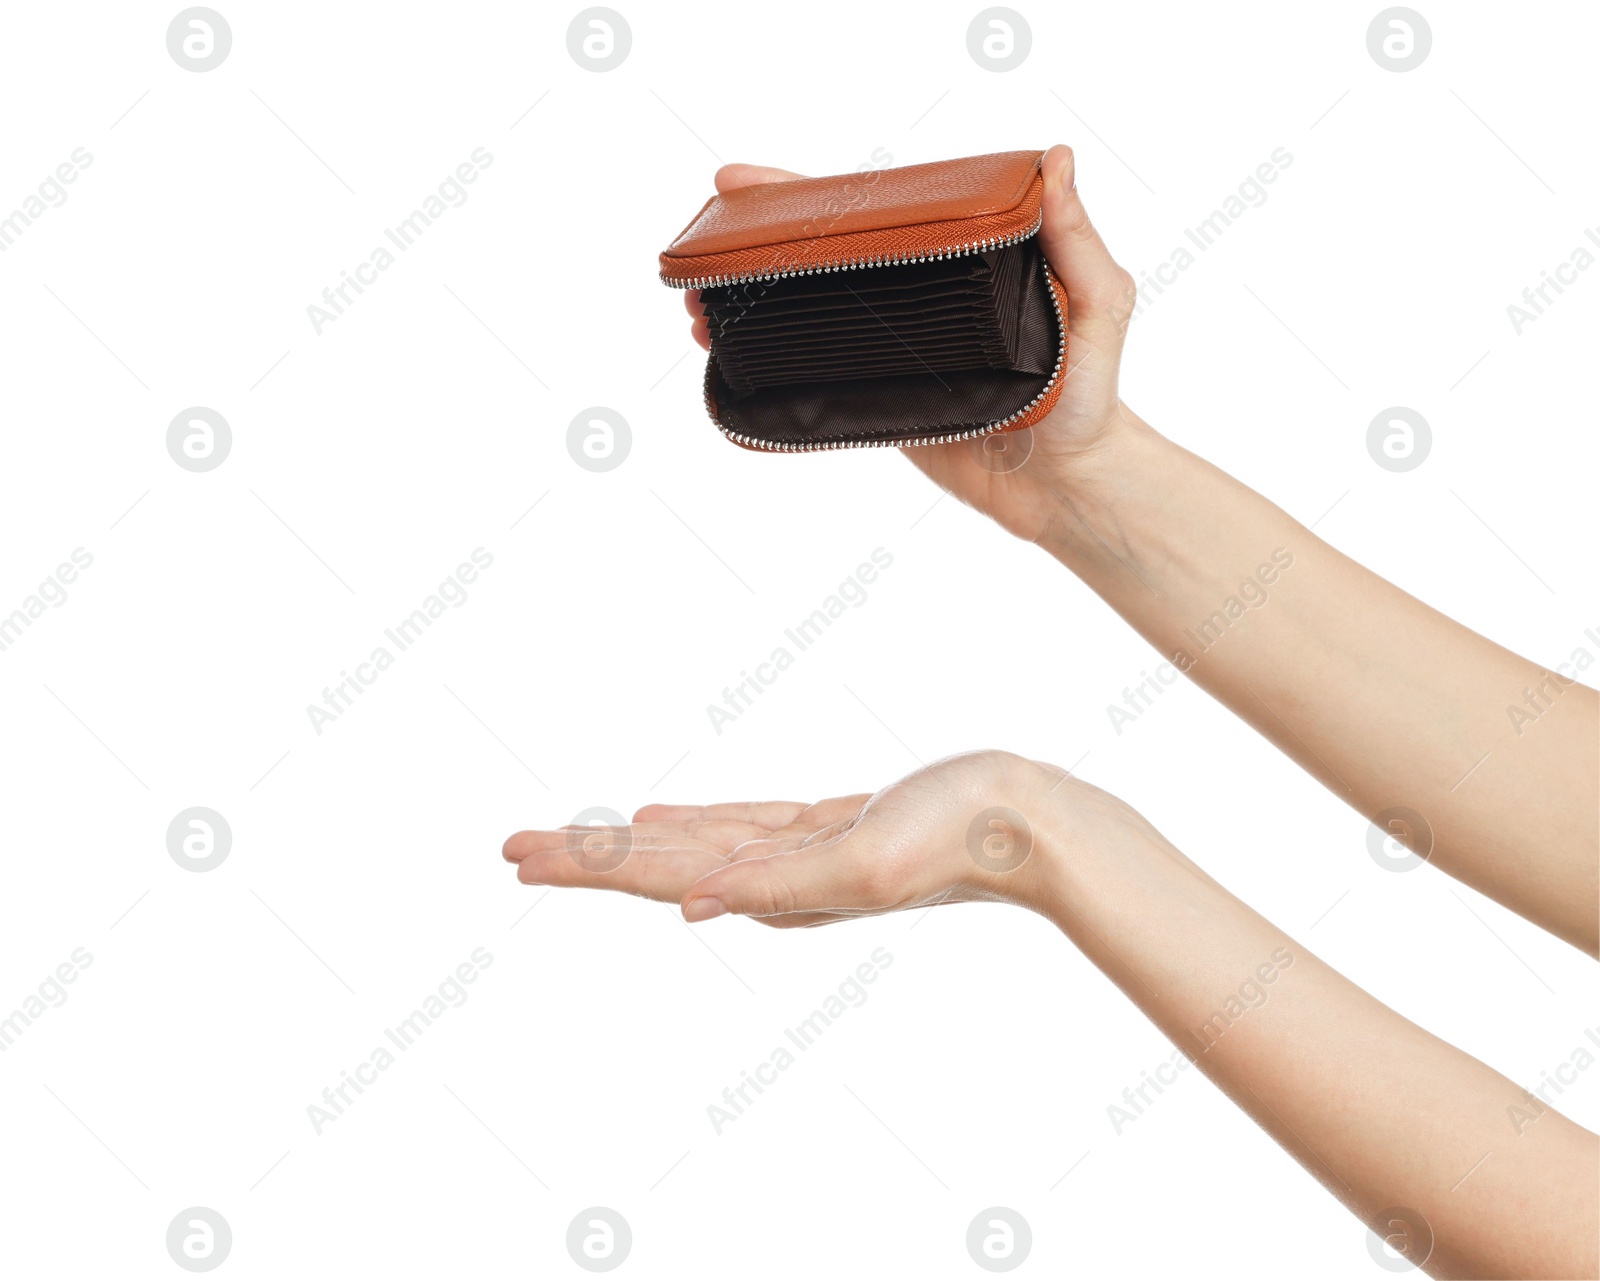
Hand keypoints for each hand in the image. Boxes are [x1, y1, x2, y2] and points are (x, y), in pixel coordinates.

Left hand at [502, 750, 1133, 925]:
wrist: (1025, 823)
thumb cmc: (952, 841)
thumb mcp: (860, 866)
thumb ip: (777, 887)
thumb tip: (693, 907)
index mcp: (772, 885)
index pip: (654, 876)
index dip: (584, 866)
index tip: (517, 860)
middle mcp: (773, 876)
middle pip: (657, 863)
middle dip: (584, 856)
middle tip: (510, 848)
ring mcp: (796, 853)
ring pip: (690, 844)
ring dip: (626, 842)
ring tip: (570, 838)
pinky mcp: (823, 828)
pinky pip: (736, 826)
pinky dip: (690, 825)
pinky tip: (662, 820)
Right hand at [681, 146, 1139, 542]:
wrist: (1071, 487)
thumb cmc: (1097, 395)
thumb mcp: (1099, 304)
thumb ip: (1075, 239)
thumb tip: (1056, 158)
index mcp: (958, 260)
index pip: (877, 215)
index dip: (810, 196)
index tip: (751, 183)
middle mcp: (919, 298)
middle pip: (826, 258)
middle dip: (757, 245)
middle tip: (703, 242)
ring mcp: (893, 349)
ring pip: (808, 313)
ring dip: (750, 302)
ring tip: (701, 302)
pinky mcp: (880, 402)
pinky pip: (815, 374)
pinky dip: (769, 359)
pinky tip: (729, 347)